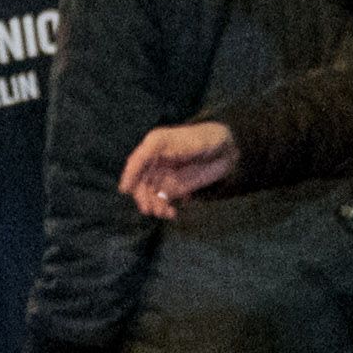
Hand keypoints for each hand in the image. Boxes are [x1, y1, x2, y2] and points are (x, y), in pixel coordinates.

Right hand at [120, 122, 239, 217]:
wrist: (226, 150)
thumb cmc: (202, 139)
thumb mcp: (176, 140)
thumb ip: (151, 151)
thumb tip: (134, 166)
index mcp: (153, 147)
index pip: (135, 162)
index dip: (129, 176)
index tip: (126, 191)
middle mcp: (154, 162)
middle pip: (140, 182)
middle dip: (143, 196)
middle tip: (150, 208)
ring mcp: (163, 176)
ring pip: (149, 194)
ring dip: (153, 205)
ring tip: (165, 212)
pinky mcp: (172, 189)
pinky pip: (161, 202)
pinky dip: (164, 209)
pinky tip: (172, 213)